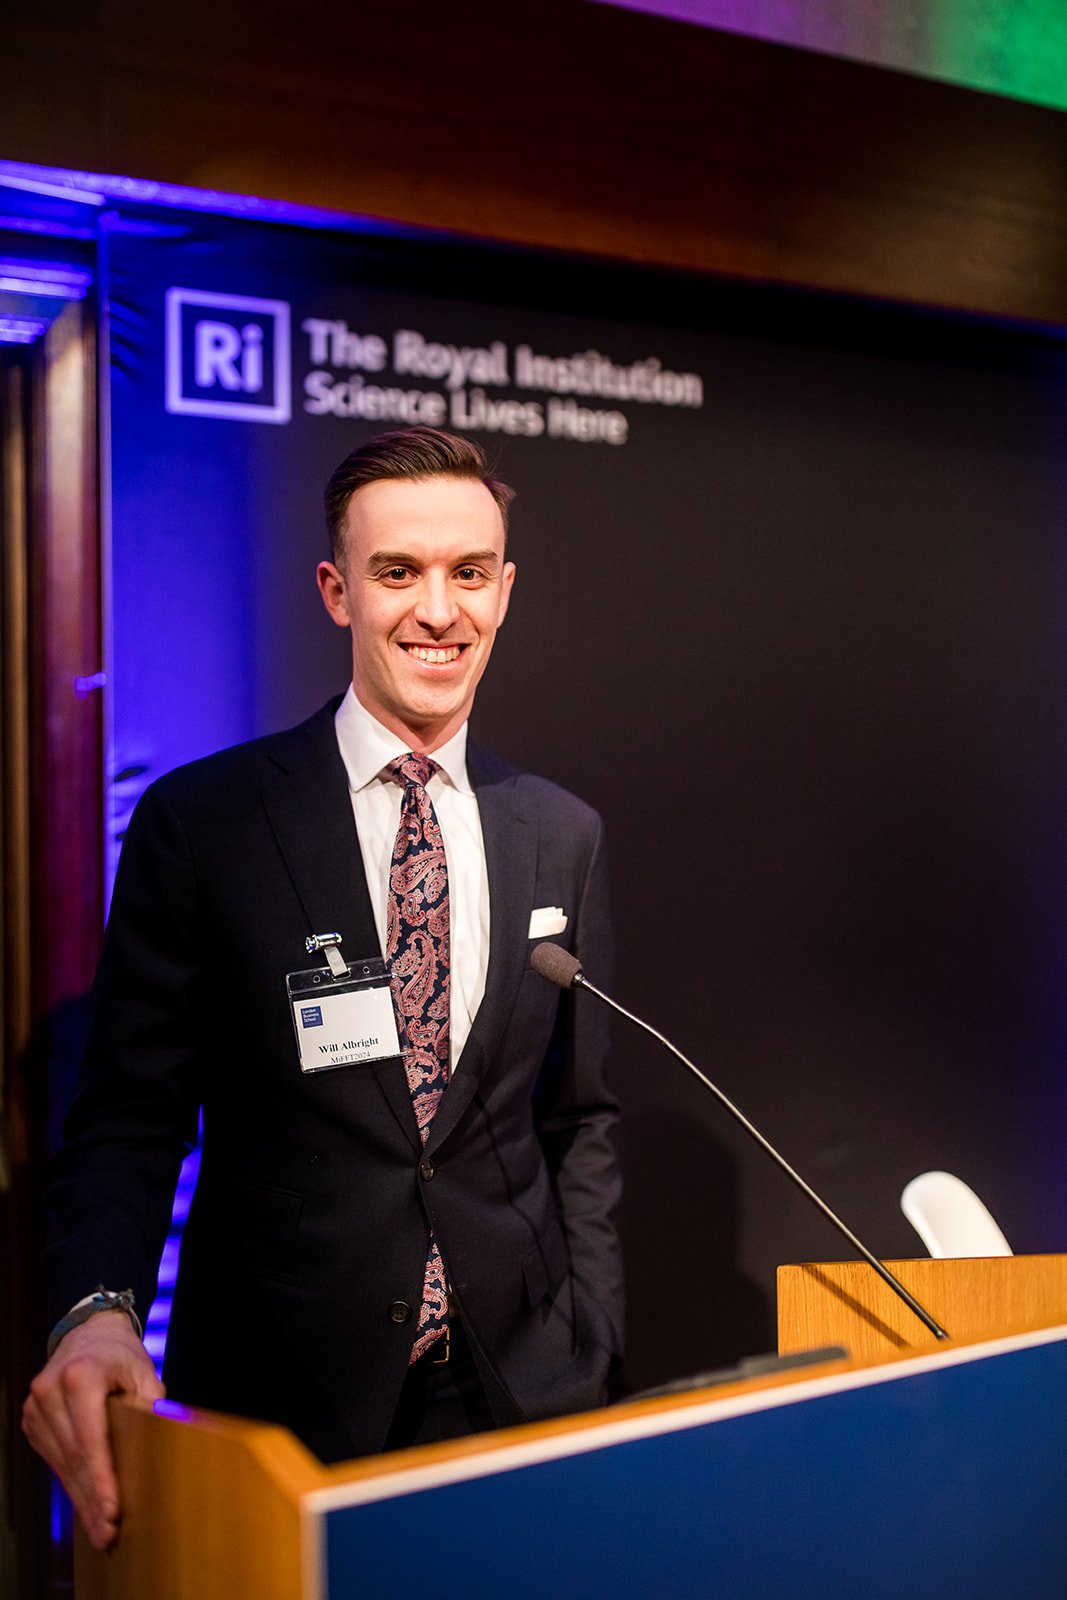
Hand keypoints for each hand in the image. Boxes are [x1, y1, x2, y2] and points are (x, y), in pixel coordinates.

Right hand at [22, 1313, 164, 1548]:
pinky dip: (71, 1484)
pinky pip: (54, 1460)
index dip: (101, 1480)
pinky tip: (86, 1507)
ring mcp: (36, 1408)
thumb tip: (167, 1442)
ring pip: (62, 1465)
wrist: (88, 1334)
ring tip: (101, 1532)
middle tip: (109, 1535)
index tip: (112, 1511)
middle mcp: (50, 1392)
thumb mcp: (144, 1373)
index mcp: (80, 1377)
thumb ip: (151, 1407)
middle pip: (75, 1458)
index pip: (91, 1440)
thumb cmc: (122, 1357)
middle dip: (93, 1500)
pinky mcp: (32, 1421)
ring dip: (81, 1500)